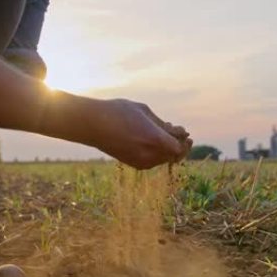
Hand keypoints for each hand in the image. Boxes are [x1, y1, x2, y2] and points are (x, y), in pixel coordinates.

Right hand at [73, 98, 192, 168]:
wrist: (92, 124)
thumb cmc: (118, 112)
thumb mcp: (144, 112)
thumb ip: (163, 125)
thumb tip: (179, 133)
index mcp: (155, 139)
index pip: (179, 148)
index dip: (184, 141)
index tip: (184, 133)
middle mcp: (150, 154)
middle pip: (173, 156)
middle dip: (179, 146)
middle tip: (179, 134)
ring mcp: (141, 162)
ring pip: (163, 159)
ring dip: (167, 149)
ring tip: (161, 133)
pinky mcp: (133, 164)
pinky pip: (152, 161)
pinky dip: (157, 152)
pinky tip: (151, 140)